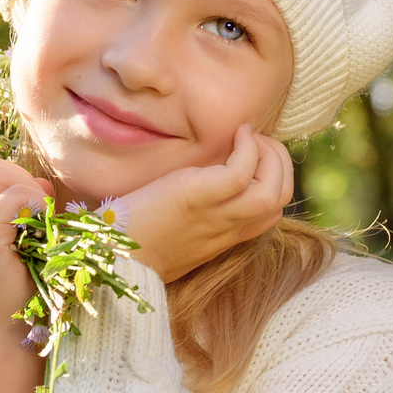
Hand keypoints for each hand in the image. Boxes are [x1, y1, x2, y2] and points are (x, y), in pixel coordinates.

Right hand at [0, 155, 53, 392]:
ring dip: (23, 187)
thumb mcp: (5, 244)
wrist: (7, 333)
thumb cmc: (14, 292)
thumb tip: (39, 181)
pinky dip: (32, 203)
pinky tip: (41, 225)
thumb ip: (11, 209)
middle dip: (14, 175)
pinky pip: (10, 197)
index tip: (23, 201)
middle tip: (38, 204)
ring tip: (38, 214)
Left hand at [110, 125, 291, 281]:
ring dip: (272, 155)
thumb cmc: (133, 240)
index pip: (272, 213)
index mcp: (224, 236)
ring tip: (249, 137)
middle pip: (280, 199)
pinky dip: (249, 148)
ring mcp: (215, 214)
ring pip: (273, 190)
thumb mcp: (175, 230)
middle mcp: (226, 227)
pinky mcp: (196, 197)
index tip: (254, 159)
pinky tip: (237, 134)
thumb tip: (198, 184)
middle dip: (281, 164)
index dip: (275, 180)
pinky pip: (241, 171)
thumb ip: (196, 214)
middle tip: (257, 143)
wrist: (111, 257)